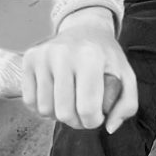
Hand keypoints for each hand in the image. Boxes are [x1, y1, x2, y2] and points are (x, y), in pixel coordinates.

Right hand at [21, 7, 137, 132]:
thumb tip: (109, 128)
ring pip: (45, 110)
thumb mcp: (126, 76)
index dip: (94, 121)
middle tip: (83, 111)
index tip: (98, 114)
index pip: (88, 108)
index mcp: (90, 56)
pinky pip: (30, 101)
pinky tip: (56, 94)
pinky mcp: (29, 59)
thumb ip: (126, 105)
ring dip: (59, 114)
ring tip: (70, 101)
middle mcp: (63, 53)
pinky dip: (43, 106)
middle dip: (76, 121)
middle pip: (64, 113)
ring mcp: (43, 55)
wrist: (85, 28)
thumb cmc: (105, 56)